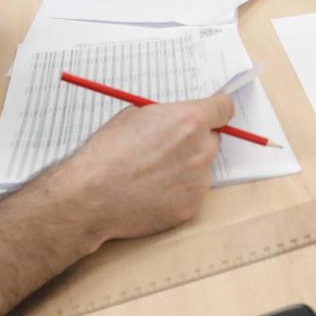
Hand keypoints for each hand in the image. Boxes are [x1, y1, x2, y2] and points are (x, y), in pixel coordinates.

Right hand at [52, 96, 234, 244]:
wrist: (91, 196)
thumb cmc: (107, 154)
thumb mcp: (135, 115)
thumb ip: (166, 116)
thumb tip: (175, 120)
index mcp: (190, 121)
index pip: (224, 108)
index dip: (215, 110)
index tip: (211, 113)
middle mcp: (201, 150)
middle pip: (211, 139)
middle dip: (194, 141)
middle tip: (166, 148)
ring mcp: (199, 182)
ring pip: (200, 168)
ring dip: (184, 168)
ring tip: (150, 174)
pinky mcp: (191, 207)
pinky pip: (190, 192)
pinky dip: (176, 192)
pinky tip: (150, 192)